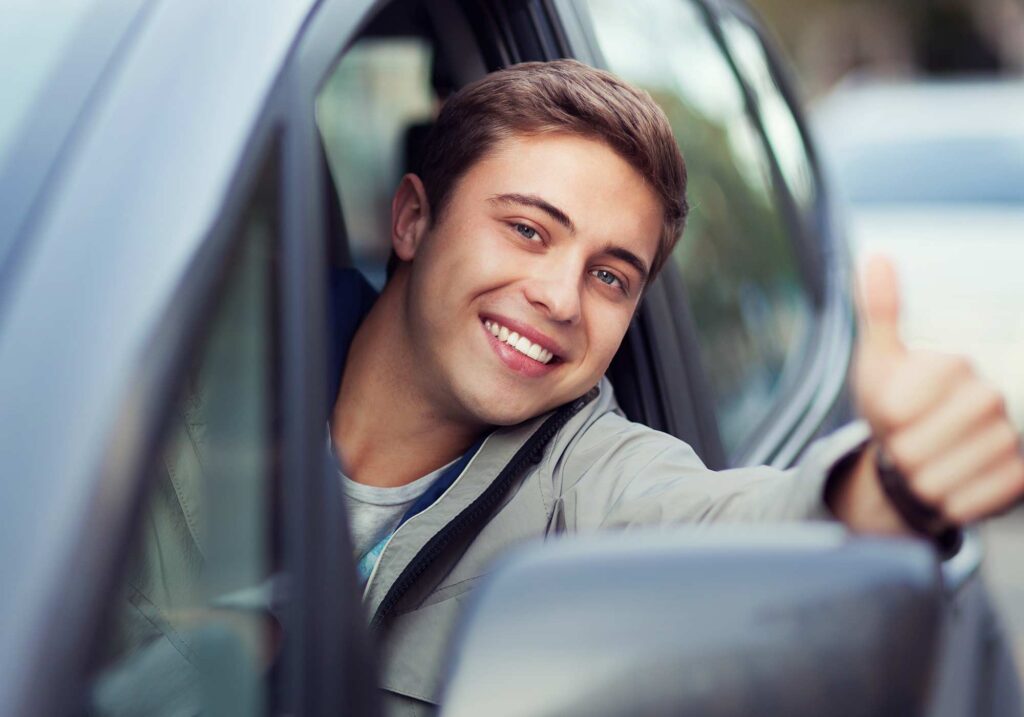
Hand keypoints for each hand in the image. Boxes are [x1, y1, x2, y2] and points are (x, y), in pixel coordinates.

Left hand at [830, 255, 1023, 533]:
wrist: (923, 451)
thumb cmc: (896, 402)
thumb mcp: (879, 360)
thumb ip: (879, 313)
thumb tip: (877, 256)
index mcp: (953, 363)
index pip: (896, 409)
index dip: (882, 420)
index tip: (891, 412)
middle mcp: (990, 396)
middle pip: (913, 448)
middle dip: (897, 453)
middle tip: (906, 441)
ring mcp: (1009, 437)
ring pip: (935, 480)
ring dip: (917, 480)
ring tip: (925, 462)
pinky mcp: (1019, 478)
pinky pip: (963, 505)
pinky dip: (944, 503)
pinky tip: (949, 486)